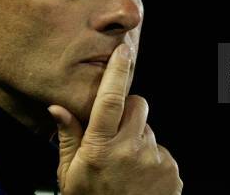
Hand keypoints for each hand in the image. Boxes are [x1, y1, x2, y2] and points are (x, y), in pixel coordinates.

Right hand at [48, 44, 182, 194]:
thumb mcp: (69, 174)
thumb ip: (68, 137)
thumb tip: (57, 107)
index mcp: (100, 147)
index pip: (110, 99)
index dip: (117, 71)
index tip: (123, 50)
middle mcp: (130, 149)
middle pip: (139, 105)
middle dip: (129, 112)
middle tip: (116, 136)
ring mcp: (154, 160)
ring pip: (150, 129)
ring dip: (140, 139)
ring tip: (127, 167)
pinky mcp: (172, 170)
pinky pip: (162, 150)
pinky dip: (152, 159)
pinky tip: (140, 179)